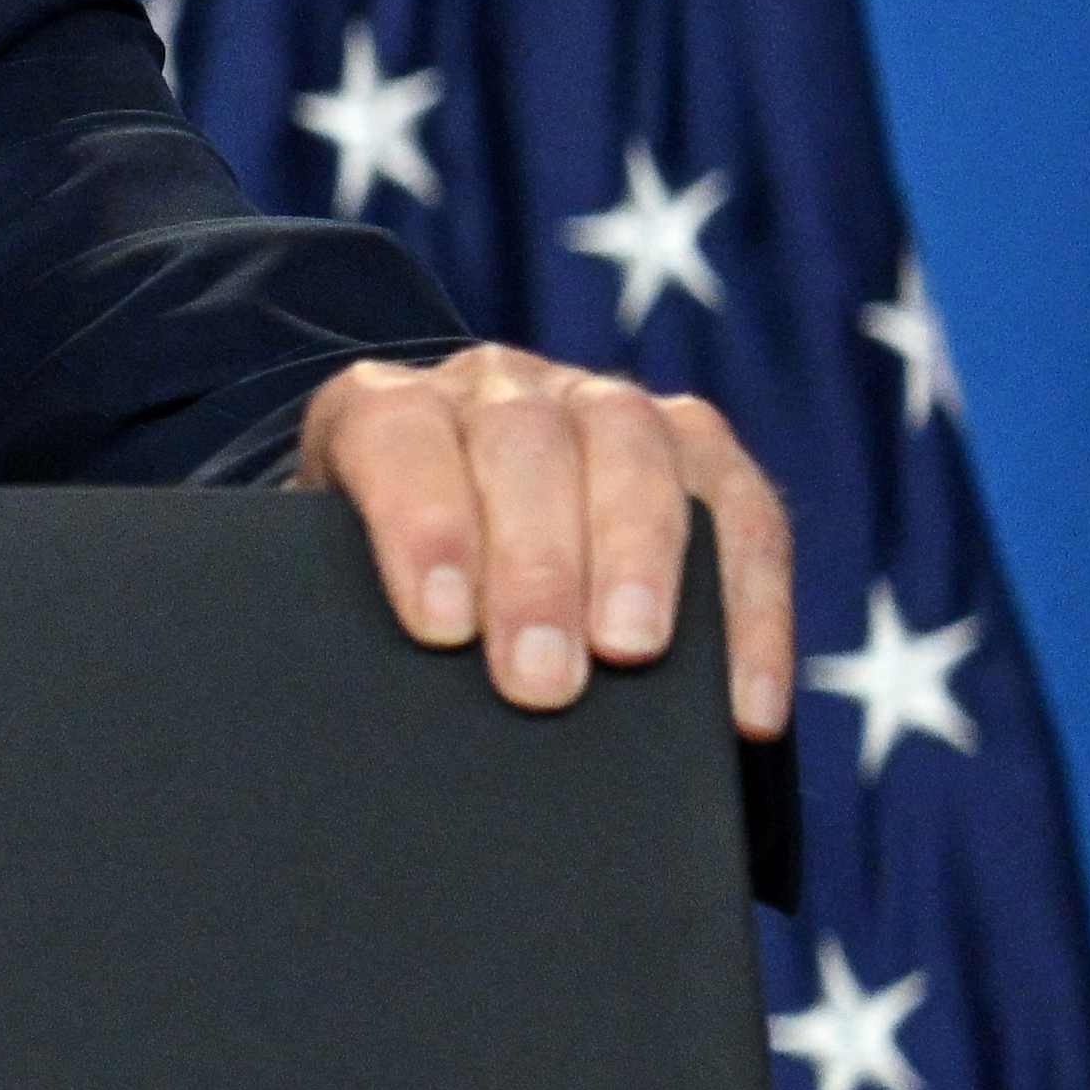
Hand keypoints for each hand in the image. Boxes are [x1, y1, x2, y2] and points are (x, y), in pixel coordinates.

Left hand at [293, 348, 792, 735]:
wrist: (450, 536)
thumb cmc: (389, 584)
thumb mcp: (341, 581)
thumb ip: (350, 613)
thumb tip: (368, 703)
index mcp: (385, 407)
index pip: (399, 434)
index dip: (423, 522)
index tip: (441, 625)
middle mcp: (497, 386)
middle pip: (523, 444)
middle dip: (537, 567)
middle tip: (540, 678)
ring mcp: (601, 404)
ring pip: (632, 448)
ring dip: (637, 557)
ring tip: (632, 655)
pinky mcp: (699, 447)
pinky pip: (742, 511)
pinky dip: (748, 606)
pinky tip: (743, 700)